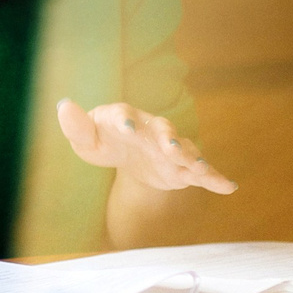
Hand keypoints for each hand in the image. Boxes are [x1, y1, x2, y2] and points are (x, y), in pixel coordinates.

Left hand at [56, 99, 237, 194]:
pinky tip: (228, 187)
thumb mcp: (85, 139)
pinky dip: (214, 178)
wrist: (126, 153)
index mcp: (124, 119)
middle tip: (169, 145)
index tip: (126, 126)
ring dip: (191, 156)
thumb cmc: (102, 140)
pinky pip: (200, 173)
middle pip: (162, 131)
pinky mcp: (181, 168)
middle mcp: (152, 130)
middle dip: (167, 137)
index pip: (124, 116)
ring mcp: (170, 148)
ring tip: (199, 166)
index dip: (125, 120)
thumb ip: (76, 126)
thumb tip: (64, 106)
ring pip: (184, 150)